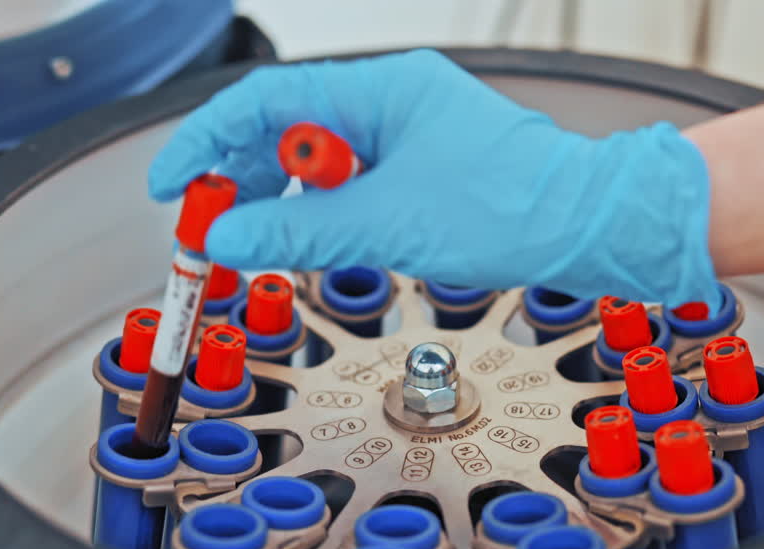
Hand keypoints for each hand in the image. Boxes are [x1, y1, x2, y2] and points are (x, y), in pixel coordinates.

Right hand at [148, 49, 719, 308]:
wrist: (591, 227)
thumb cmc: (515, 207)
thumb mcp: (388, 223)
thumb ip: (296, 231)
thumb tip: (226, 238)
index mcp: (381, 91)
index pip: (265, 105)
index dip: (206, 144)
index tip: (172, 187)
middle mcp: (391, 103)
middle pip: (284, 131)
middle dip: (236, 179)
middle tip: (204, 229)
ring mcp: (409, 136)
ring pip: (317, 161)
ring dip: (276, 201)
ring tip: (248, 242)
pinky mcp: (424, 171)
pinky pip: (352, 184)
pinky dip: (319, 212)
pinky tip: (306, 240)